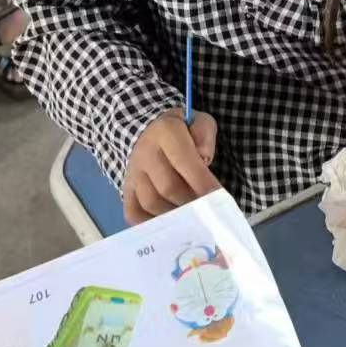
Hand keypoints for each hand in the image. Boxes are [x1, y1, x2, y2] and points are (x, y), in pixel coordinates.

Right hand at [123, 109, 218, 223]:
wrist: (148, 132)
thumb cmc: (182, 130)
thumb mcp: (199, 122)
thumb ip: (204, 135)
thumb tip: (204, 158)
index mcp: (165, 132)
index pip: (184, 160)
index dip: (202, 182)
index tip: (218, 197)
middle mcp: (145, 153)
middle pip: (168, 187)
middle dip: (191, 201)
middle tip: (208, 210)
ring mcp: (132, 174)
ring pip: (151, 203)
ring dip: (175, 214)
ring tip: (192, 217)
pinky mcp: (126, 190)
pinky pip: (134, 214)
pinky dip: (151, 223)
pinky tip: (169, 224)